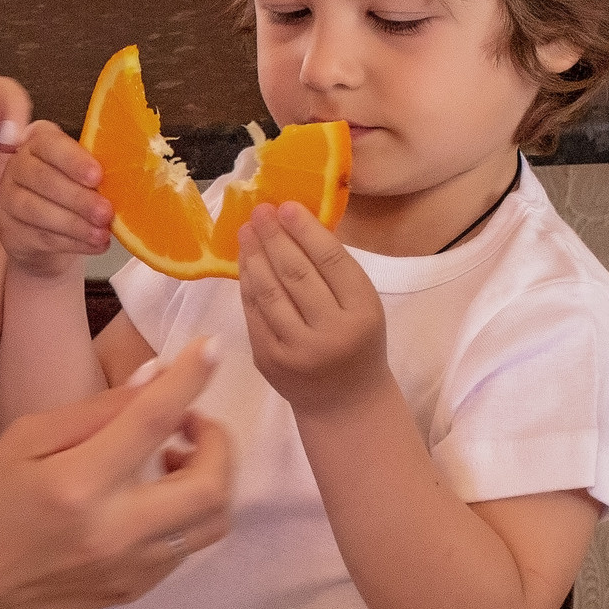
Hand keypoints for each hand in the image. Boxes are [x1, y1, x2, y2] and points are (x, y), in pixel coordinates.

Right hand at [0, 120, 113, 280]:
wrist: (47, 233)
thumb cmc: (73, 192)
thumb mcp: (84, 174)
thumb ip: (97, 171)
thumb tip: (129, 178)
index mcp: (38, 141)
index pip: (49, 144)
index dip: (73, 160)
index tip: (97, 176)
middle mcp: (17, 166)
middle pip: (42, 179)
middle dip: (78, 197)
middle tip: (106, 212)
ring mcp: (8, 199)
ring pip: (37, 210)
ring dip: (75, 224)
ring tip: (102, 233)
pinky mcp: (10, 231)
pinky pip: (41, 237)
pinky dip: (72, 243)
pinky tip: (94, 245)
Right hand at [0, 340, 232, 608]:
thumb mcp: (24, 438)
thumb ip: (95, 410)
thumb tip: (156, 377)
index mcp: (78, 484)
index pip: (153, 420)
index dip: (191, 378)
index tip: (212, 347)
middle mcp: (114, 532)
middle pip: (209, 486)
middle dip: (218, 441)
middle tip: (190, 419)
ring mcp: (129, 568)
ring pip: (212, 522)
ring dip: (211, 479)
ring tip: (176, 458)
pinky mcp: (133, 590)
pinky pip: (187, 547)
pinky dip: (187, 512)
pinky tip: (153, 496)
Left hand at [238, 203, 390, 416]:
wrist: (346, 403)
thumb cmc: (358, 344)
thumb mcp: (363, 307)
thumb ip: (336, 273)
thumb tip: (297, 222)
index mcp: (363, 313)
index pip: (331, 262)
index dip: (305, 230)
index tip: (286, 205)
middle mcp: (331, 333)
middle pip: (296, 274)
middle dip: (274, 237)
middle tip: (259, 210)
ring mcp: (296, 350)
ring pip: (269, 292)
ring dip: (254, 256)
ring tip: (247, 230)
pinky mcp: (269, 360)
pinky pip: (253, 313)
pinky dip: (247, 284)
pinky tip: (245, 263)